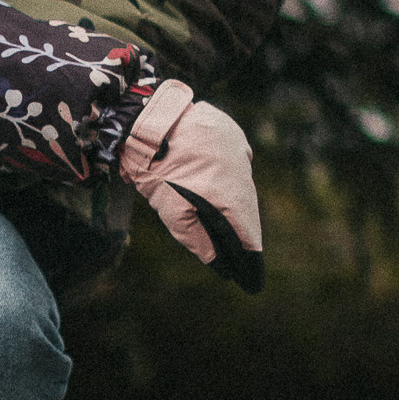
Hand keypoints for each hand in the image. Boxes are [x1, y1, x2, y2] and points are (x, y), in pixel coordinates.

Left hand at [120, 80, 262, 291]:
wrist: (146, 119)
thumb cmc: (153, 167)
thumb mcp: (170, 210)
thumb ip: (195, 238)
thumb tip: (216, 262)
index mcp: (231, 193)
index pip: (248, 233)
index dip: (250, 259)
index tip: (253, 281)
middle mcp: (244, 170)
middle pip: (247, 208)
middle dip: (241, 232)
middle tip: (239, 259)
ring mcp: (239, 147)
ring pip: (242, 182)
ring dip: (234, 202)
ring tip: (225, 224)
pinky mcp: (230, 131)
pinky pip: (234, 159)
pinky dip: (227, 175)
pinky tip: (214, 184)